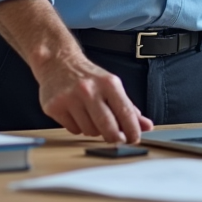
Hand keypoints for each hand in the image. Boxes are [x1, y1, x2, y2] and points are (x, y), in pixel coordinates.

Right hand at [0, 0, 153, 143]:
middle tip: (116, 138)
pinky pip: (73, 130)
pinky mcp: (54, 107)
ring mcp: (70, 98)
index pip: (125, 113)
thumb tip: (146, 126)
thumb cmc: (87, 76)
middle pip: (108, 127)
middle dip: (115, 138)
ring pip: (89, 131)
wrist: (57, 61)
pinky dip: (78, 127)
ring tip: (90, 116)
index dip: (133, 130)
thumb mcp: (111, 86)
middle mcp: (89, 90)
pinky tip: (76, 114)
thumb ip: (129, 107)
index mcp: (108, 83)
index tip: (135, 139)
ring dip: (93, 130)